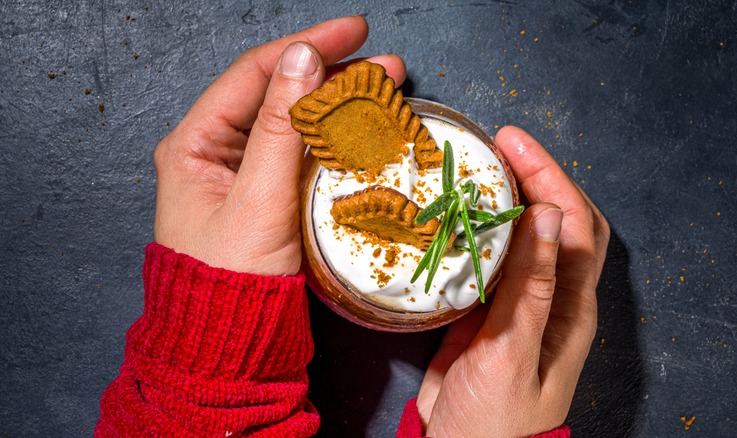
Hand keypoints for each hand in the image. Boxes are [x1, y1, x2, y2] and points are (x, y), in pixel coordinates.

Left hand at [152, 16, 405, 274]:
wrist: (231, 347)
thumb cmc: (233, 280)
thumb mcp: (259, 199)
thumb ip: (281, 127)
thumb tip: (302, 58)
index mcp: (195, 144)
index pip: (255, 74)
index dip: (306, 46)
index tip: (353, 32)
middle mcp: (216, 152)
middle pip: (278, 94)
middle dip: (332, 75)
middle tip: (385, 65)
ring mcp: (243, 174)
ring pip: (295, 123)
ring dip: (339, 105)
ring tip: (385, 90)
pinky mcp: (268, 197)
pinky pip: (302, 155)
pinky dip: (335, 140)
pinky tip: (364, 130)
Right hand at [417, 127, 608, 435]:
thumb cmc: (497, 420)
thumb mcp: (513, 352)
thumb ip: (530, 287)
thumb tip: (546, 214)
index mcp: (569, 306)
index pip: (573, 223)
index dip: (549, 176)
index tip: (513, 143)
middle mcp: (549, 296)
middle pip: (553, 220)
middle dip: (532, 175)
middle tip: (495, 144)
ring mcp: (516, 300)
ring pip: (519, 235)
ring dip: (502, 198)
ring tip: (473, 167)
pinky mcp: (483, 308)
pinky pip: (484, 257)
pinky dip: (472, 229)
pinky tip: (450, 213)